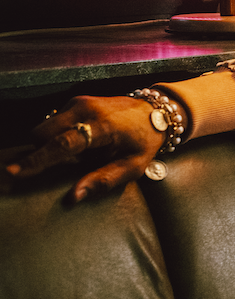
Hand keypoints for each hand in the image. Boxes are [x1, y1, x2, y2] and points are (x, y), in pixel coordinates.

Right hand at [2, 95, 164, 202]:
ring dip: (51, 144)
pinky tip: (81, 142)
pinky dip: (58, 135)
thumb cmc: (145, 142)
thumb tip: (73, 197)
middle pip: (42, 134)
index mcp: (102, 126)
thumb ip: (103, 181)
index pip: (63, 144)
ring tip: (81, 153)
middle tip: (73, 163)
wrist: (155, 112)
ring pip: (44, 127)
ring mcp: (79, 102)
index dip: (37, 160)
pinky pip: (53, 122)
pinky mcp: (75, 101)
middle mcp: (85, 109)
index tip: (14, 172)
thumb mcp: (133, 166)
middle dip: (44, 153)